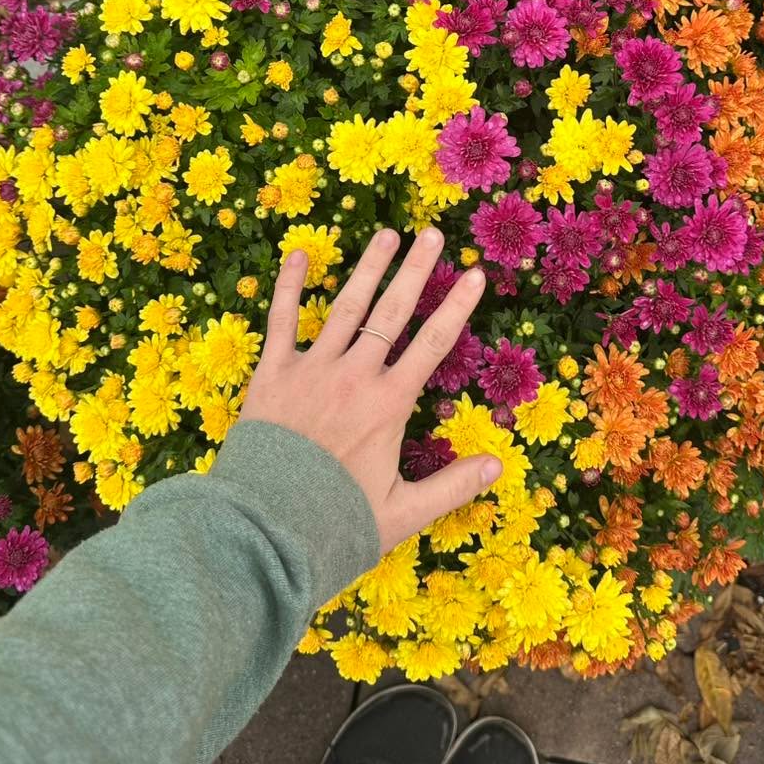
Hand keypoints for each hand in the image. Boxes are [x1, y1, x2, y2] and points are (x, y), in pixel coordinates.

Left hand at [241, 226, 502, 553]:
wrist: (264, 530)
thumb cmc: (336, 524)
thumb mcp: (402, 513)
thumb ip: (452, 486)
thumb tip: (499, 465)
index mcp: (389, 404)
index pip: (433, 344)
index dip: (456, 307)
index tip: (474, 274)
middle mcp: (353, 376)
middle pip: (392, 313)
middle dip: (416, 271)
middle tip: (433, 234)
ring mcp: (311, 370)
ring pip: (345, 308)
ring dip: (367, 268)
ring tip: (387, 234)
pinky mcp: (272, 375)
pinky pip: (280, 321)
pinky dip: (288, 285)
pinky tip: (300, 253)